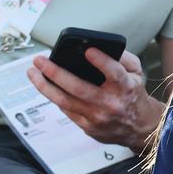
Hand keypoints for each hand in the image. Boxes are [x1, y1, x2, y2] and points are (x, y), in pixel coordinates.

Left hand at [27, 48, 161, 153]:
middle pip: (79, 88)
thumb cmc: (133, 95)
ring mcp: (98, 118)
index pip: (115, 74)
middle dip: (56, 72)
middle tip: (40, 60)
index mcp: (126, 88)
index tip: (89, 50)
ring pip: (65, 101)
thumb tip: (98, 46)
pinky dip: (54, 96)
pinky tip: (46, 85)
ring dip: (44, 85)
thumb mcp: (137, 74)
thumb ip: (123, 58)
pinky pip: (66, 110)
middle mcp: (111, 104)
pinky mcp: (88, 127)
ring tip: (33, 72)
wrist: (139, 127)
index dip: (102, 62)